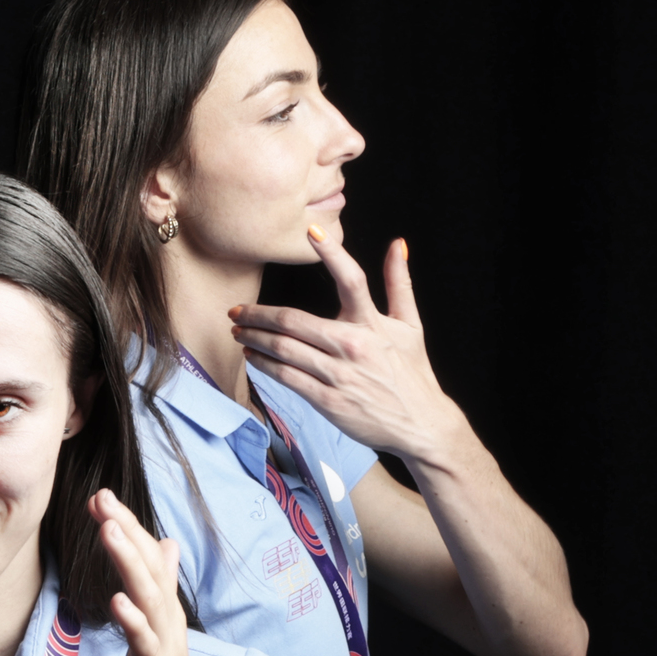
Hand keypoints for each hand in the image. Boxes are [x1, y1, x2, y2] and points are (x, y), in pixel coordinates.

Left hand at [90, 490, 208, 655]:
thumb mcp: (152, 645)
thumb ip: (156, 598)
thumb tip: (165, 548)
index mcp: (163, 621)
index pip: (148, 564)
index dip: (129, 531)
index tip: (102, 499)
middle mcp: (169, 632)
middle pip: (151, 572)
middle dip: (127, 533)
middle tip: (102, 499)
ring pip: (151, 600)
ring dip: (130, 565)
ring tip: (110, 532)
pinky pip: (146, 648)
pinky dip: (134, 622)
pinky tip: (117, 600)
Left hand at [230, 233, 468, 464]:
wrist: (421, 425)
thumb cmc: (412, 373)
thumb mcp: (411, 325)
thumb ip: (399, 283)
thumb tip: (398, 244)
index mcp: (373, 324)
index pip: (352, 280)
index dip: (332, 253)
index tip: (311, 230)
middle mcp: (353, 346)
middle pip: (294, 321)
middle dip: (258, 314)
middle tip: (235, 310)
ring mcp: (339, 374)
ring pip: (284, 349)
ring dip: (254, 338)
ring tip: (238, 331)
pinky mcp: (328, 400)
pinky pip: (287, 377)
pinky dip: (264, 364)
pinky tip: (252, 356)